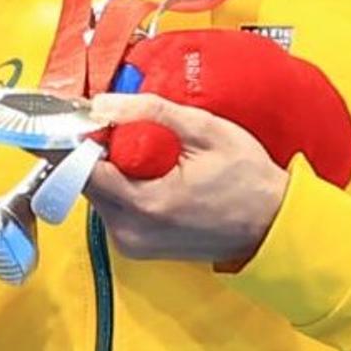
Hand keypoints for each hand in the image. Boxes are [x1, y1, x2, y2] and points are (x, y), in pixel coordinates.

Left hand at [75, 91, 292, 266]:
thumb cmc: (249, 181)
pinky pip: (112, 209)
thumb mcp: (207, 131)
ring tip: (152, 156)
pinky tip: (153, 177)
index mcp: (144, 205)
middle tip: (131, 133)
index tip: (83, 120)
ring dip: (112, 170)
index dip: (77, 140)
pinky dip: (122, 188)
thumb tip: (103, 103)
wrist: (273, 227)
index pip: (80, 170)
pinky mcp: (134, 247)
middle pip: (85, 181)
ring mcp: (130, 243)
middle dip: (99, 152)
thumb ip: (151, 112)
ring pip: (97, 194)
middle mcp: (129, 231)